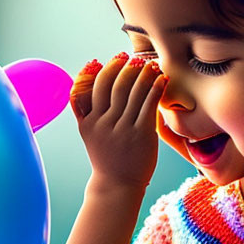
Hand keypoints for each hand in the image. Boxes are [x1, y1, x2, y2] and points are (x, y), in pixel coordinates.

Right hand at [69, 52, 167, 188]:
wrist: (117, 186)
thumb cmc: (107, 158)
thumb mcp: (88, 135)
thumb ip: (84, 111)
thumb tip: (82, 85)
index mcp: (89, 122)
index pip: (94, 87)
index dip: (105, 69)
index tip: (114, 58)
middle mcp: (104, 124)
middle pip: (114, 86)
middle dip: (125, 67)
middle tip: (135, 57)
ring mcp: (122, 129)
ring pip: (132, 92)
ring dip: (143, 74)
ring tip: (151, 65)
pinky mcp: (141, 135)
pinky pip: (148, 105)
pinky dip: (155, 88)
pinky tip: (161, 79)